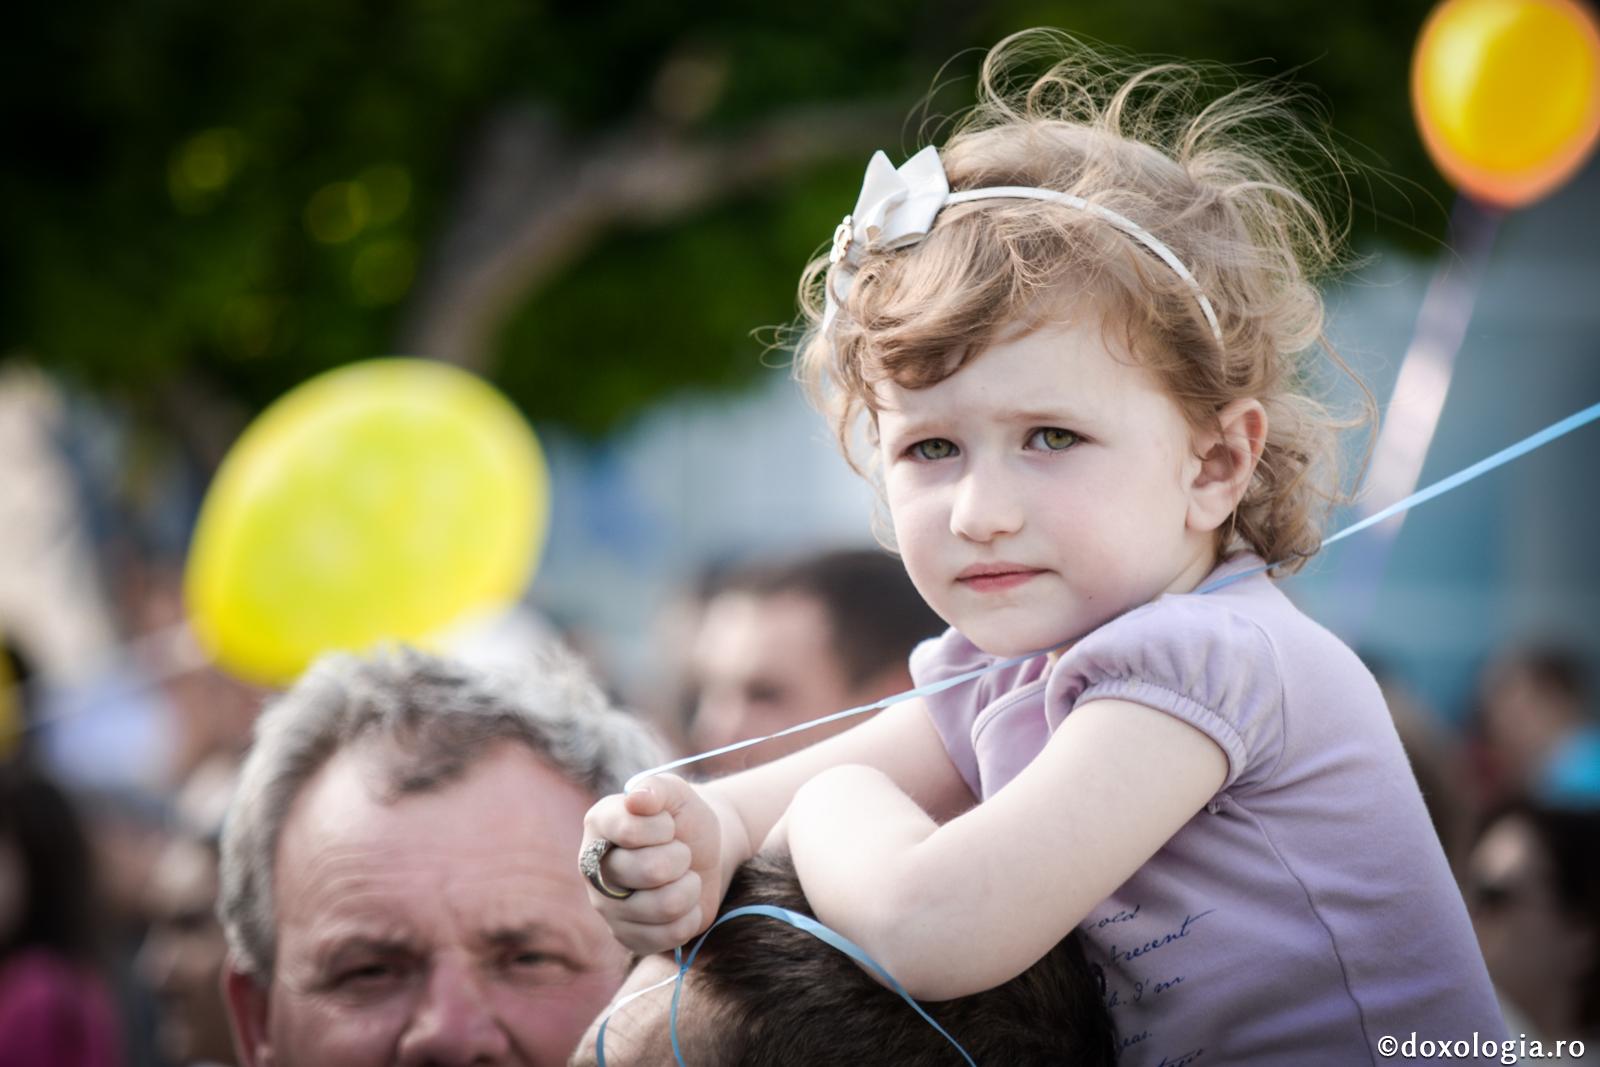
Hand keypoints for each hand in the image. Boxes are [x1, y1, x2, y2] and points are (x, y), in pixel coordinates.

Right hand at [580, 774, 726, 953]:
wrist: (700, 855)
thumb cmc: (683, 821)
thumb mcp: (677, 794)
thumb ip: (658, 788)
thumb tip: (637, 799)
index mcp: (598, 824)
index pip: (630, 831)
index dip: (664, 827)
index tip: (668, 824)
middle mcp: (593, 869)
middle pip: (651, 870)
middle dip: (681, 857)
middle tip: (679, 852)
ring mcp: (607, 908)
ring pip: (665, 906)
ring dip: (689, 887)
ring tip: (683, 877)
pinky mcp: (626, 938)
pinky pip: (671, 935)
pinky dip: (690, 915)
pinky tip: (682, 902)